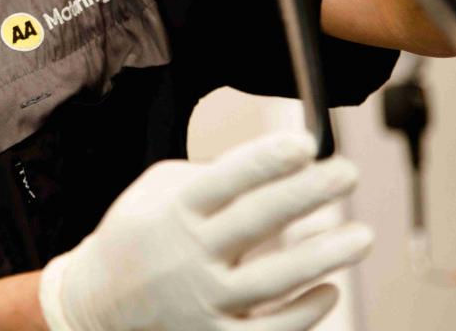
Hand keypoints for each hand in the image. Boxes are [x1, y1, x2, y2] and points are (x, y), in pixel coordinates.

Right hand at [38, 132, 371, 330]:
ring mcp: (202, 301)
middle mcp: (188, 255)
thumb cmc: (137, 237)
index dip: (267, 160)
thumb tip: (270, 163)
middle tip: (347, 173)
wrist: (94, 307)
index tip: (306, 142)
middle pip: (256, 221)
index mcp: (174, 211)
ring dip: (322, 256)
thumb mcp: (156, 190)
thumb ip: (207, 175)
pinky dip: (302, 313)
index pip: (225, 179)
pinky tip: (328, 290)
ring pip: (272, 281)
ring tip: (361, 236)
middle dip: (307, 194)